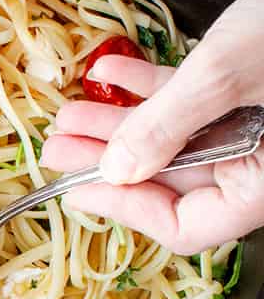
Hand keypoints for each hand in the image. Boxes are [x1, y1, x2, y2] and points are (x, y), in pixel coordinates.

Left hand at [42, 0, 263, 253]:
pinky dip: (151, 89)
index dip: (126, 209)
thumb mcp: (224, 74)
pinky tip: (111, 72)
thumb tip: (115, 171)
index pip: (187, 225)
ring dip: (120, 125)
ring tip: (70, 115)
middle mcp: (259, 163)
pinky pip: (192, 103)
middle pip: (170, 181)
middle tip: (55, 151)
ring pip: (174, 140)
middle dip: (108, 162)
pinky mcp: (251, 90)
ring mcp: (255, 127)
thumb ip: (167, 125)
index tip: (79, 187)